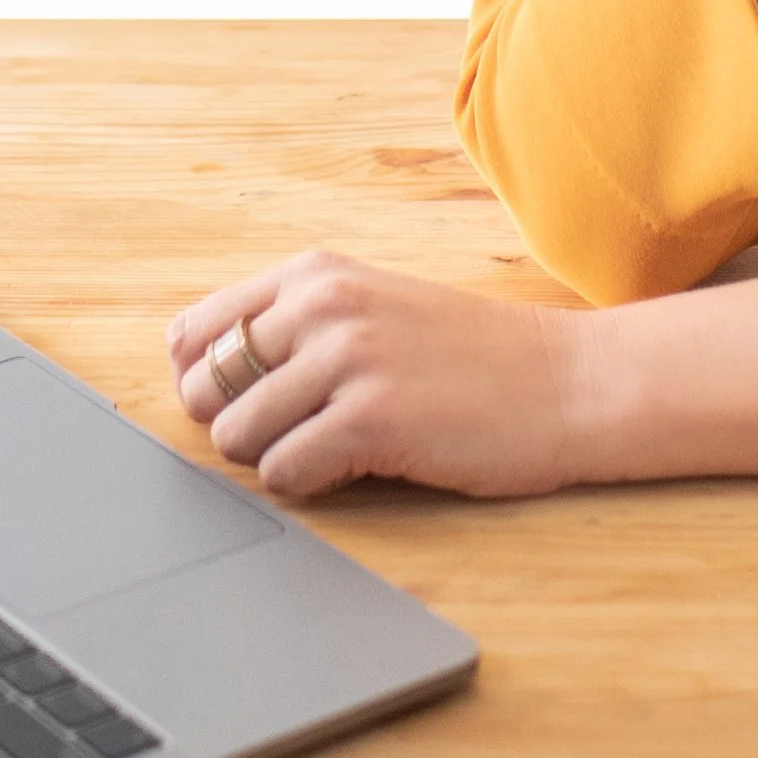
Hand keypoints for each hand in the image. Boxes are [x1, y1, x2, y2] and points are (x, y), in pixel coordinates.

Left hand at [168, 249, 588, 499]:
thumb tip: (191, 367)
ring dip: (274, 457)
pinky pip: (284, 473)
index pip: (197, 330)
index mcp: (316, 273)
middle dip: (237, 424)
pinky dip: (308, 483)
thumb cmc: (470, 356)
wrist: (566, 381)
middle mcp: (322, 304)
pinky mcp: (371, 420)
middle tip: (299, 432)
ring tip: (335, 447)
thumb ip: (292, 324)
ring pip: (235, 435)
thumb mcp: (374, 307)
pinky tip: (358, 466)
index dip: (203, 381)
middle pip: (206, 388)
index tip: (239, 403)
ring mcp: (346, 359)